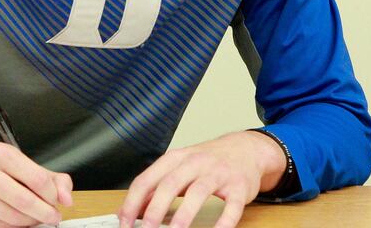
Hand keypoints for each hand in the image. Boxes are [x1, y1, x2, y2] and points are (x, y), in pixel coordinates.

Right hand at [0, 143, 72, 226]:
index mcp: (1, 153)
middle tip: (52, 216)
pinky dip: (13, 227)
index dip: (52, 196)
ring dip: (30, 222)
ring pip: (13, 217)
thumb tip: (66, 198)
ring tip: (35, 217)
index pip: (38, 179)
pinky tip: (16, 220)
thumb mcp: (24, 165)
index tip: (56, 202)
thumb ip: (53, 179)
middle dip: (45, 213)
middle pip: (25, 201)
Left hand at [117, 131, 285, 227]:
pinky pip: (231, 206)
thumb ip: (155, 186)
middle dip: (155, 209)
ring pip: (198, 192)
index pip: (147, 179)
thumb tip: (128, 209)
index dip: (133, 201)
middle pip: (170, 184)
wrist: (246, 149)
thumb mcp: (178, 167)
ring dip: (184, 214)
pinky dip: (223, 221)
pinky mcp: (238, 186)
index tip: (124, 221)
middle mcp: (195, 163)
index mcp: (176, 159)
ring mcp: (218, 173)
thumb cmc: (208, 160)